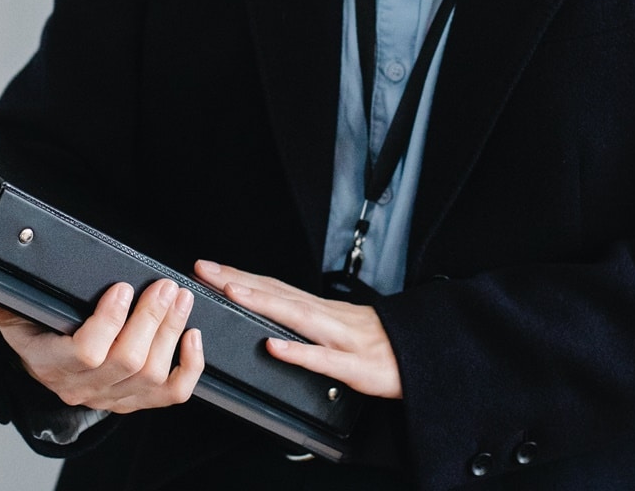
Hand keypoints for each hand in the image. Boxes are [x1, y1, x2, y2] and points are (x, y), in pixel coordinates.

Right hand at [0, 279, 203, 413]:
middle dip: (151, 318)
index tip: (121, 288)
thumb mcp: (16, 323)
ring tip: (180, 298)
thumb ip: (0, 306)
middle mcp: (86, 387)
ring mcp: (116, 398)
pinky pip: (173, 393)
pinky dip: (190, 367)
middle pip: (128, 360)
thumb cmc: (40, 342)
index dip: (109, 321)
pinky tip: (194, 336)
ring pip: (152, 373)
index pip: (86, 352)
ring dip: (171, 332)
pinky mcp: (141, 400)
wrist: (53, 377)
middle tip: (164, 286)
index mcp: (53, 365)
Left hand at [193, 260, 401, 398]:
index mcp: (323, 311)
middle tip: (204, 269)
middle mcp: (329, 318)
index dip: (241, 277)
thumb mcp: (343, 328)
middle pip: (278, 294)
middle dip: (239, 280)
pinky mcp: (356, 367)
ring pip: (297, 317)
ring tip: (231, 292)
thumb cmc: (385, 344)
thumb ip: (310, 323)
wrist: (429, 356)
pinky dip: (298, 352)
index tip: (210, 268)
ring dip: (263, 303)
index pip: (275, 288)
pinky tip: (274, 347)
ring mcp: (342, 340)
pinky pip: (323, 360)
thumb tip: (277, 316)